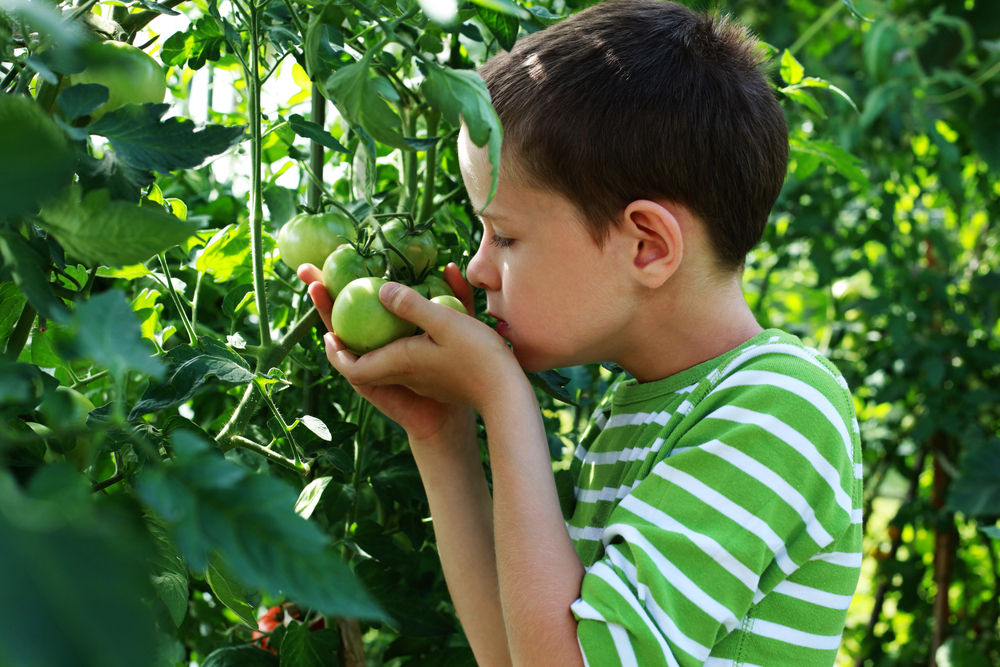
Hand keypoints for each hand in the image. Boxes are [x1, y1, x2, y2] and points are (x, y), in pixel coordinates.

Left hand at [328, 279, 521, 410]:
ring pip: (391, 356)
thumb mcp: (445, 323)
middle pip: (367, 360)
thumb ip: (411, 305)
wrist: (507, 395)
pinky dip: (408, 334)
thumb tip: (379, 289)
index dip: (336, 353)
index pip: (353, 367)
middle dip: (349, 336)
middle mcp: (407, 373)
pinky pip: (414, 353)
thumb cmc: (478, 358)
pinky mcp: (440, 376)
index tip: (328, 332)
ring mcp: (424, 377)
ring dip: (378, 335)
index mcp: (401, 362)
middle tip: (342, 311)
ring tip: (378, 308)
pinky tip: (422, 312)